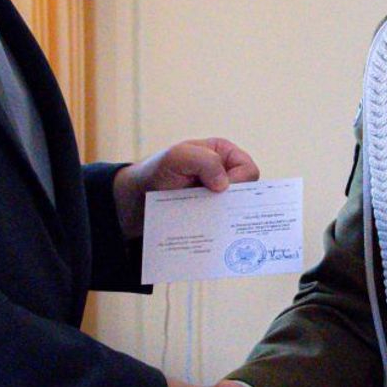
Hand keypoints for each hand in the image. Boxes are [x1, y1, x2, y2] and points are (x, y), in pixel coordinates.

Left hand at [113, 138, 259, 238]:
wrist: (138, 198)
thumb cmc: (158, 170)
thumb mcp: (177, 157)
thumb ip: (203, 161)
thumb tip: (225, 185)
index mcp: (223, 154)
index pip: (248, 169)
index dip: (239, 182)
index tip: (218, 191)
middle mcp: (225, 174)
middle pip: (248, 193)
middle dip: (234, 204)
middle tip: (216, 211)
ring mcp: (219, 196)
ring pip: (237, 211)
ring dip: (225, 219)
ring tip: (209, 222)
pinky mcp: (211, 215)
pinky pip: (224, 224)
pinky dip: (218, 229)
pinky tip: (207, 232)